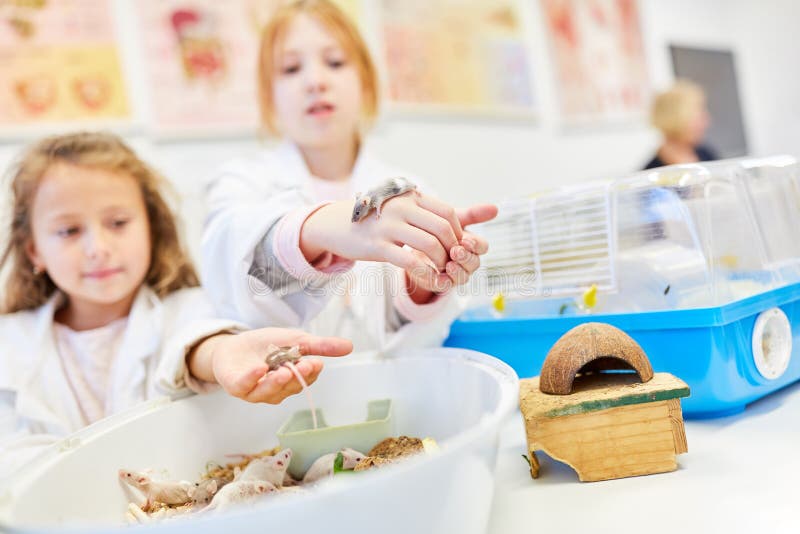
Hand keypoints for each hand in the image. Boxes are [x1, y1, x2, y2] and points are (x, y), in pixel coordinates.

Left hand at [200, 329, 351, 403]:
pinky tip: (259, 370)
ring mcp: (256, 391)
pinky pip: (245, 387)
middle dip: (298, 377)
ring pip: (269, 392)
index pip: (306, 380)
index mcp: (292, 380)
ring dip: (277, 383)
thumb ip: (320, 345)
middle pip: (290, 388)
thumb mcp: (296, 340)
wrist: (233, 345)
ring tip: (284, 371)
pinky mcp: (236, 386)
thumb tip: (350, 346)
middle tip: (305, 365)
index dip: (312, 373)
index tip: (316, 362)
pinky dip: (252, 379)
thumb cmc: (266, 346)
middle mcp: (276, 390)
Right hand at [300, 192, 462, 276]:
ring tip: (441, 270)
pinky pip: (409, 260)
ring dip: (442, 262)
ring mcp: (388, 225)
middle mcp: (401, 207)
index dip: (459, 233)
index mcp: (411, 196)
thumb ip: (449, 213)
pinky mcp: (377, 246)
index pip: (448, 213)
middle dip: (453, 250)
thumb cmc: (380, 219)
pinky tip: (430, 279)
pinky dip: (425, 272)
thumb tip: (495, 208)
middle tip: (452, 263)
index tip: (456, 248)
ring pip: (429, 244)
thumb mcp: (411, 210)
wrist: (338, 225)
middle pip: (443, 228)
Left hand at [444, 204, 495, 285]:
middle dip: (466, 258)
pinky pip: (444, 286)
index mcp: (471, 246)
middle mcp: (466, 262)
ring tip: (449, 265)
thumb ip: (472, 215)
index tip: (466, 239)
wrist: (414, 242)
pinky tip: (436, 275)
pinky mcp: (439, 283)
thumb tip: (495, 208)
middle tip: (456, 252)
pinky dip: (441, 281)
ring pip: (463, 277)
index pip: (482, 247)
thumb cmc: (436, 230)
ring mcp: (455, 274)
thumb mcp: (451, 219)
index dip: (476, 245)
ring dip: (457, 272)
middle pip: (474, 263)